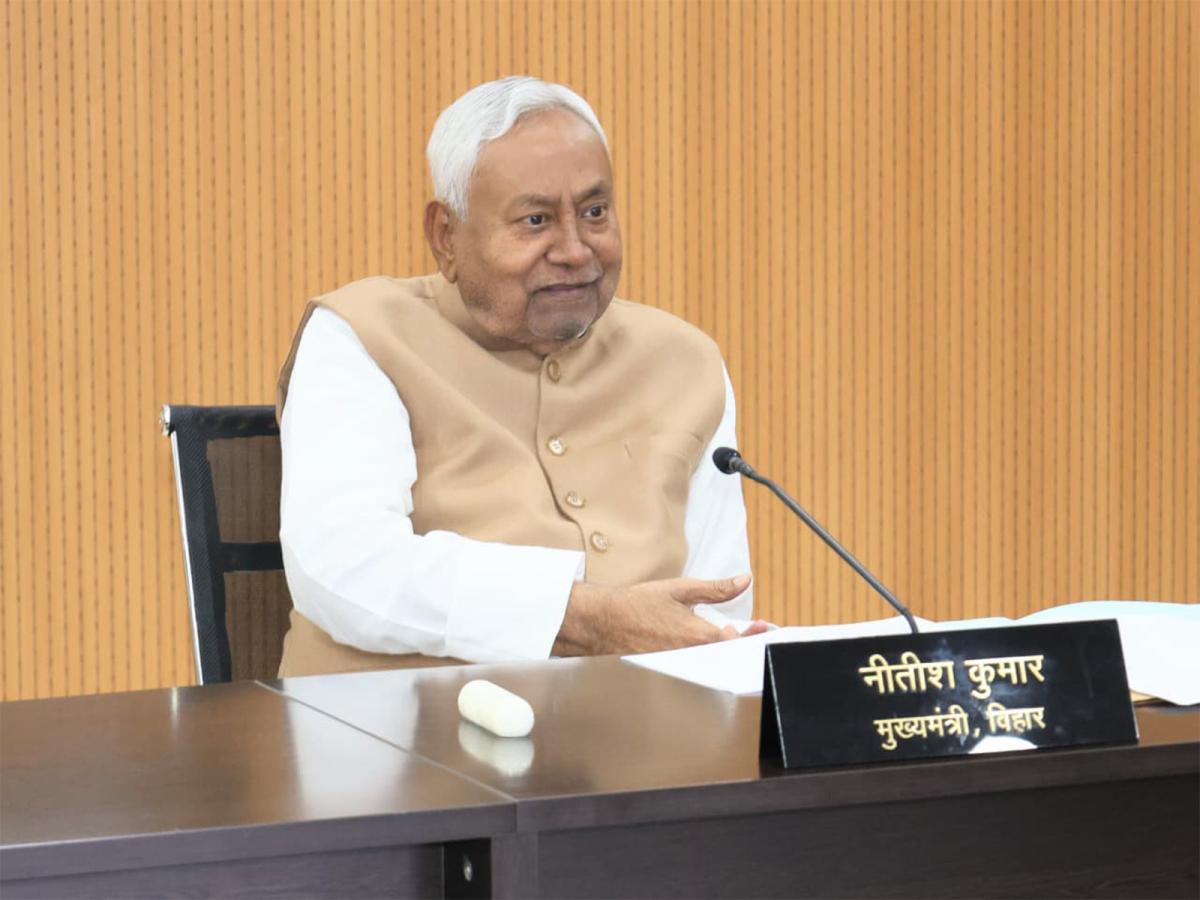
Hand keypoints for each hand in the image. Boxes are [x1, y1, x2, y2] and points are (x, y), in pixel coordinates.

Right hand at [552, 574, 766, 655]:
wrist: (604, 622)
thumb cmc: (638, 604)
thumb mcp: (681, 589)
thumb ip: (716, 589)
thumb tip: (744, 581)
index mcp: (697, 635)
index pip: (737, 641)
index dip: (755, 635)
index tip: (766, 627)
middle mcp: (691, 655)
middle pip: (729, 656)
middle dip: (746, 645)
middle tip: (760, 634)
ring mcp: (680, 664)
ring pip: (714, 662)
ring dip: (729, 652)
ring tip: (741, 640)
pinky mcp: (670, 666)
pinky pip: (698, 665)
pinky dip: (710, 657)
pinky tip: (713, 648)